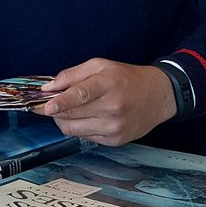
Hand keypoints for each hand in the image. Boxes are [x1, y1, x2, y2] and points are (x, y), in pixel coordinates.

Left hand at [38, 59, 175, 145]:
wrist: (158, 96)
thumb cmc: (126, 78)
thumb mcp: (100, 66)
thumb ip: (71, 75)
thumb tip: (48, 88)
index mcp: (108, 85)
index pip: (81, 95)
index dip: (62, 102)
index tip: (46, 106)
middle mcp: (113, 108)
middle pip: (72, 115)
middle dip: (54, 111)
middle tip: (48, 105)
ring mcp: (115, 127)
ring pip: (74, 130)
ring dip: (64, 121)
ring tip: (67, 110)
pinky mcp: (115, 140)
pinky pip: (85, 137)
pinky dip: (79, 128)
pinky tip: (87, 118)